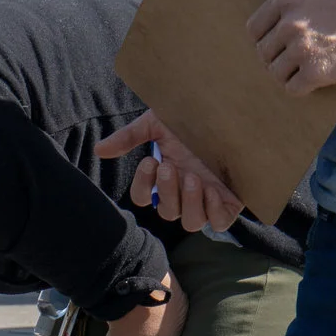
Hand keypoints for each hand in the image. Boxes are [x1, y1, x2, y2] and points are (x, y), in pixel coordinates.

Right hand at [96, 112, 244, 231]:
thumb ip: (130, 137)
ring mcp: (208, 199)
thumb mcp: (159, 123)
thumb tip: (99, 150)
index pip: (143, 198)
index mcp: (165, 177)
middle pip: (166, 212)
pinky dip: (213, 211)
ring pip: (191, 223)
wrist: (236, 112)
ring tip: (193, 178)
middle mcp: (185, 192)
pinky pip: (220, 222)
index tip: (151, 162)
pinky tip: (213, 189)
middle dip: (166, 190)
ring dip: (188, 202)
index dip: (143, 186)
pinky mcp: (232, 202)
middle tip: (170, 166)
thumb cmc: (198, 118)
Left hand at [248, 0, 335, 92]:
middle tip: (300, 58)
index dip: (265, 39)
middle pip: (264, 53)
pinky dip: (302, 88)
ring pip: (275, 73)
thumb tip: (273, 24)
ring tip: (310, 68)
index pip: (254, 29)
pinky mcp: (314, 71)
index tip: (277, 44)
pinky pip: (292, 88)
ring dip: (290, 74)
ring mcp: (301, 48)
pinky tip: (316, 80)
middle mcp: (290, 23)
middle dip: (279, 57)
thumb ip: (294, 5)